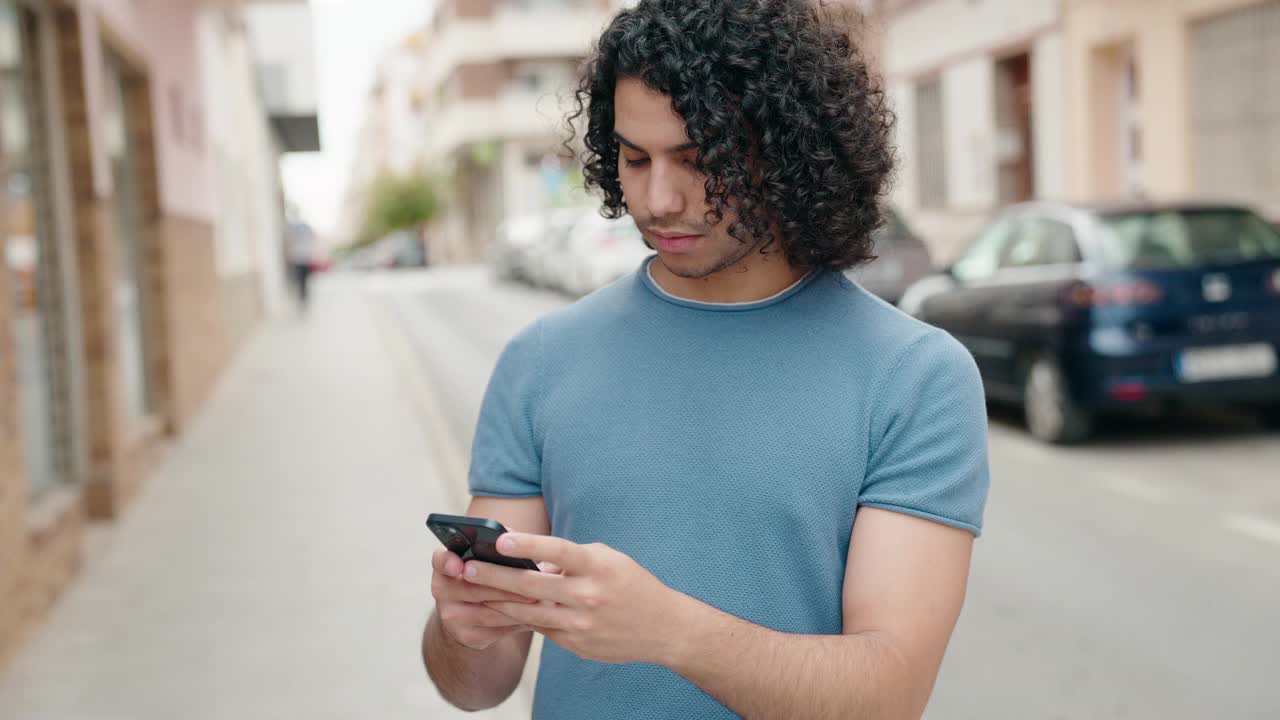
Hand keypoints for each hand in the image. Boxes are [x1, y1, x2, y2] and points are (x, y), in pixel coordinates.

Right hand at [430, 548, 539, 650]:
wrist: (471, 616)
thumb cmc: (488, 576)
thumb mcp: (488, 558)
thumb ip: (499, 545)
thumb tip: (522, 541)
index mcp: (445, 565)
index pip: (440, 560)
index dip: (447, 562)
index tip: (459, 565)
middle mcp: (442, 590)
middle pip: (473, 589)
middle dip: (505, 585)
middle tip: (532, 582)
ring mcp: (452, 617)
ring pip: (489, 612)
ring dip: (518, 605)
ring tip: (543, 598)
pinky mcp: (469, 637)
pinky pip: (498, 629)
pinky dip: (519, 621)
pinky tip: (537, 614)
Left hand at [461, 534, 689, 664]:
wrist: (663, 627)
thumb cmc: (631, 584)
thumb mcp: (608, 560)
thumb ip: (570, 560)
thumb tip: (533, 563)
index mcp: (598, 567)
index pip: (559, 552)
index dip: (528, 545)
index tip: (500, 540)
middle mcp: (589, 595)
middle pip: (532, 586)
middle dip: (495, 576)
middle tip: (467, 568)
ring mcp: (581, 623)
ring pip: (529, 611)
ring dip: (498, 600)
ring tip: (473, 589)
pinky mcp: (576, 644)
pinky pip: (540, 628)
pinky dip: (519, 617)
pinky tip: (500, 608)